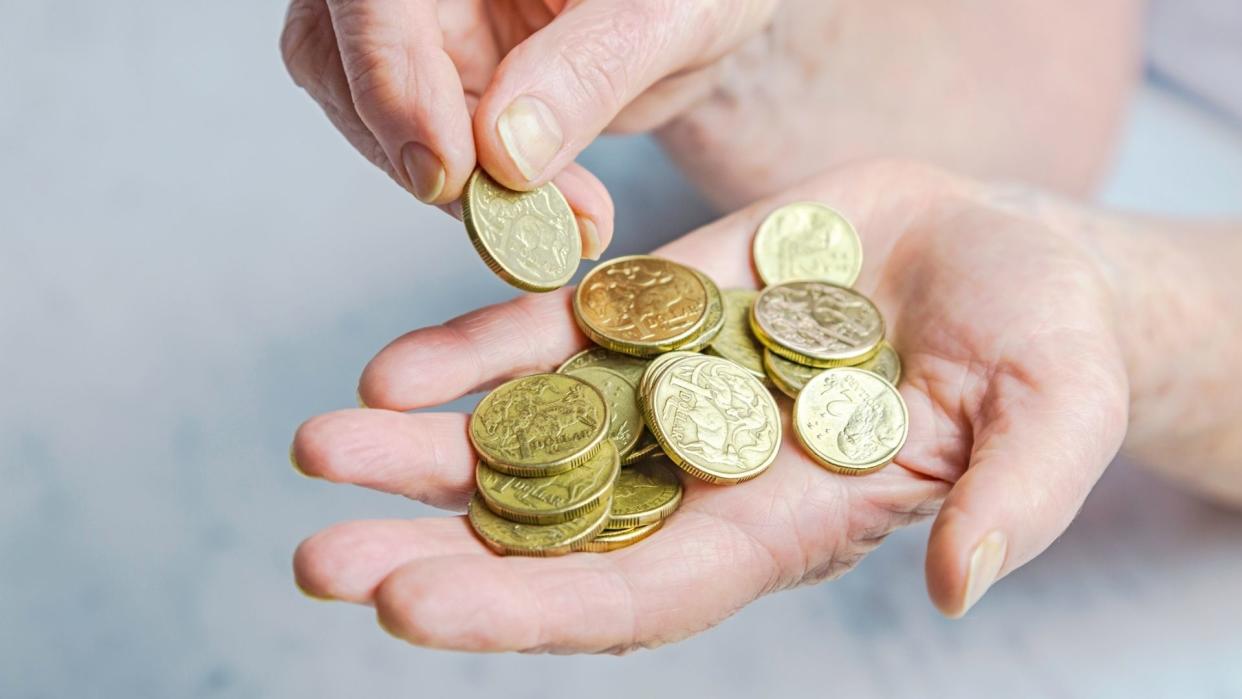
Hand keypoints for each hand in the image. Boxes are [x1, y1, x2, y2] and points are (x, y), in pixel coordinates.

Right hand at [279, 0, 777, 257]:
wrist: (705, 4)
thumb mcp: (674, 13)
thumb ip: (591, 71)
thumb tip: (504, 153)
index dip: (388, 74)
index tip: (447, 170)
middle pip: (339, 51)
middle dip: (416, 147)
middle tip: (511, 219)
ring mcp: (424, 17)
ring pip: (366, 109)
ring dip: (455, 185)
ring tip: (565, 220)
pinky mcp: (441, 72)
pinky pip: (424, 145)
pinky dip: (482, 196)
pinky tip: (556, 213)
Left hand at [290, 160, 1128, 651]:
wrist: (1002, 253)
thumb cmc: (1043, 342)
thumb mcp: (1053, 413)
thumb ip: (1012, 498)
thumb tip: (957, 589)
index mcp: (781, 523)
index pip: (640, 592)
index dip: (529, 611)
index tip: (411, 613)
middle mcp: (706, 474)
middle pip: (554, 533)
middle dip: (438, 552)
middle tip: (320, 561)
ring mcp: (672, 391)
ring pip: (530, 438)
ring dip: (422, 454)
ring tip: (320, 450)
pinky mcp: (660, 312)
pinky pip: (553, 342)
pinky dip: (476, 357)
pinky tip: (397, 373)